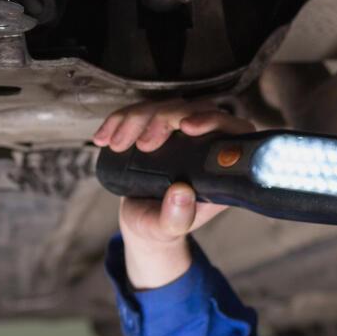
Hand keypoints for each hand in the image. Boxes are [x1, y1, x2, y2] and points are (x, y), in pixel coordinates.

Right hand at [92, 100, 253, 288]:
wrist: (139, 219)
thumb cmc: (159, 226)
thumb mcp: (166, 229)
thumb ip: (176, 218)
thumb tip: (182, 192)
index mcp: (220, 167)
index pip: (231, 130)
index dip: (213, 120)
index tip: (186, 126)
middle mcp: (205, 144)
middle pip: (194, 110)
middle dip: (163, 119)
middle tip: (142, 145)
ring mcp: (181, 133)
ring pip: (165, 106)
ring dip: (137, 118)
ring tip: (117, 144)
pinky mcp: (158, 127)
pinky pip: (141, 111)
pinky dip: (120, 119)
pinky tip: (104, 136)